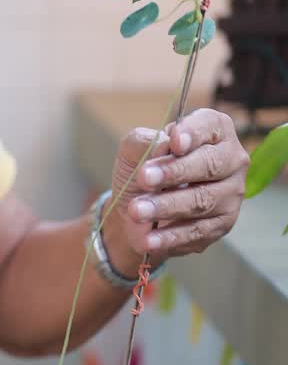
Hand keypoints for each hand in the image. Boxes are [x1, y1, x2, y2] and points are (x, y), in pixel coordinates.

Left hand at [105, 108, 248, 265]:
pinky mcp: (222, 224)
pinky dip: (171, 236)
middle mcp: (230, 160)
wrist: (137, 214)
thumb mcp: (134, 151)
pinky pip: (197, 231)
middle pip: (210, 164)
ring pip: (202, 200)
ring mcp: (230, 194)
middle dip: (175, 172)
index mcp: (213, 131)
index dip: (192, 133)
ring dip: (166, 206)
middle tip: (144, 179)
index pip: (209, 126)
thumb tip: (163, 145)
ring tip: (137, 211)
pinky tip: (149, 238)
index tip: (173, 143)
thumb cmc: (143, 173)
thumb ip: (145, 142)